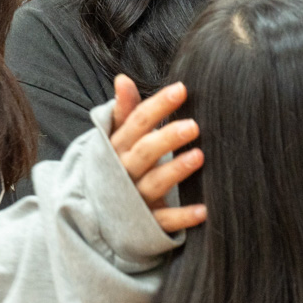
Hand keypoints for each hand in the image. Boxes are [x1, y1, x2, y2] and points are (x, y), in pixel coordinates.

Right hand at [109, 75, 206, 233]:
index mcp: (116, 148)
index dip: (158, 106)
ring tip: (199, 156)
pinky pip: (164, 221)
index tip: (182, 89)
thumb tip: (123, 79)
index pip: (136, 123)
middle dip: (167, 138)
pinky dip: (182, 217)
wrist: (99, 215)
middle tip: (194, 125)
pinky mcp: (145, 223)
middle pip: (144, 152)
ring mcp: (134, 199)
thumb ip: (125, 111)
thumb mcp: (117, 139)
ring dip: (176, 170)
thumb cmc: (116, 167)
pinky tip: (203, 210)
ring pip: (154, 183)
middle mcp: (123, 172)